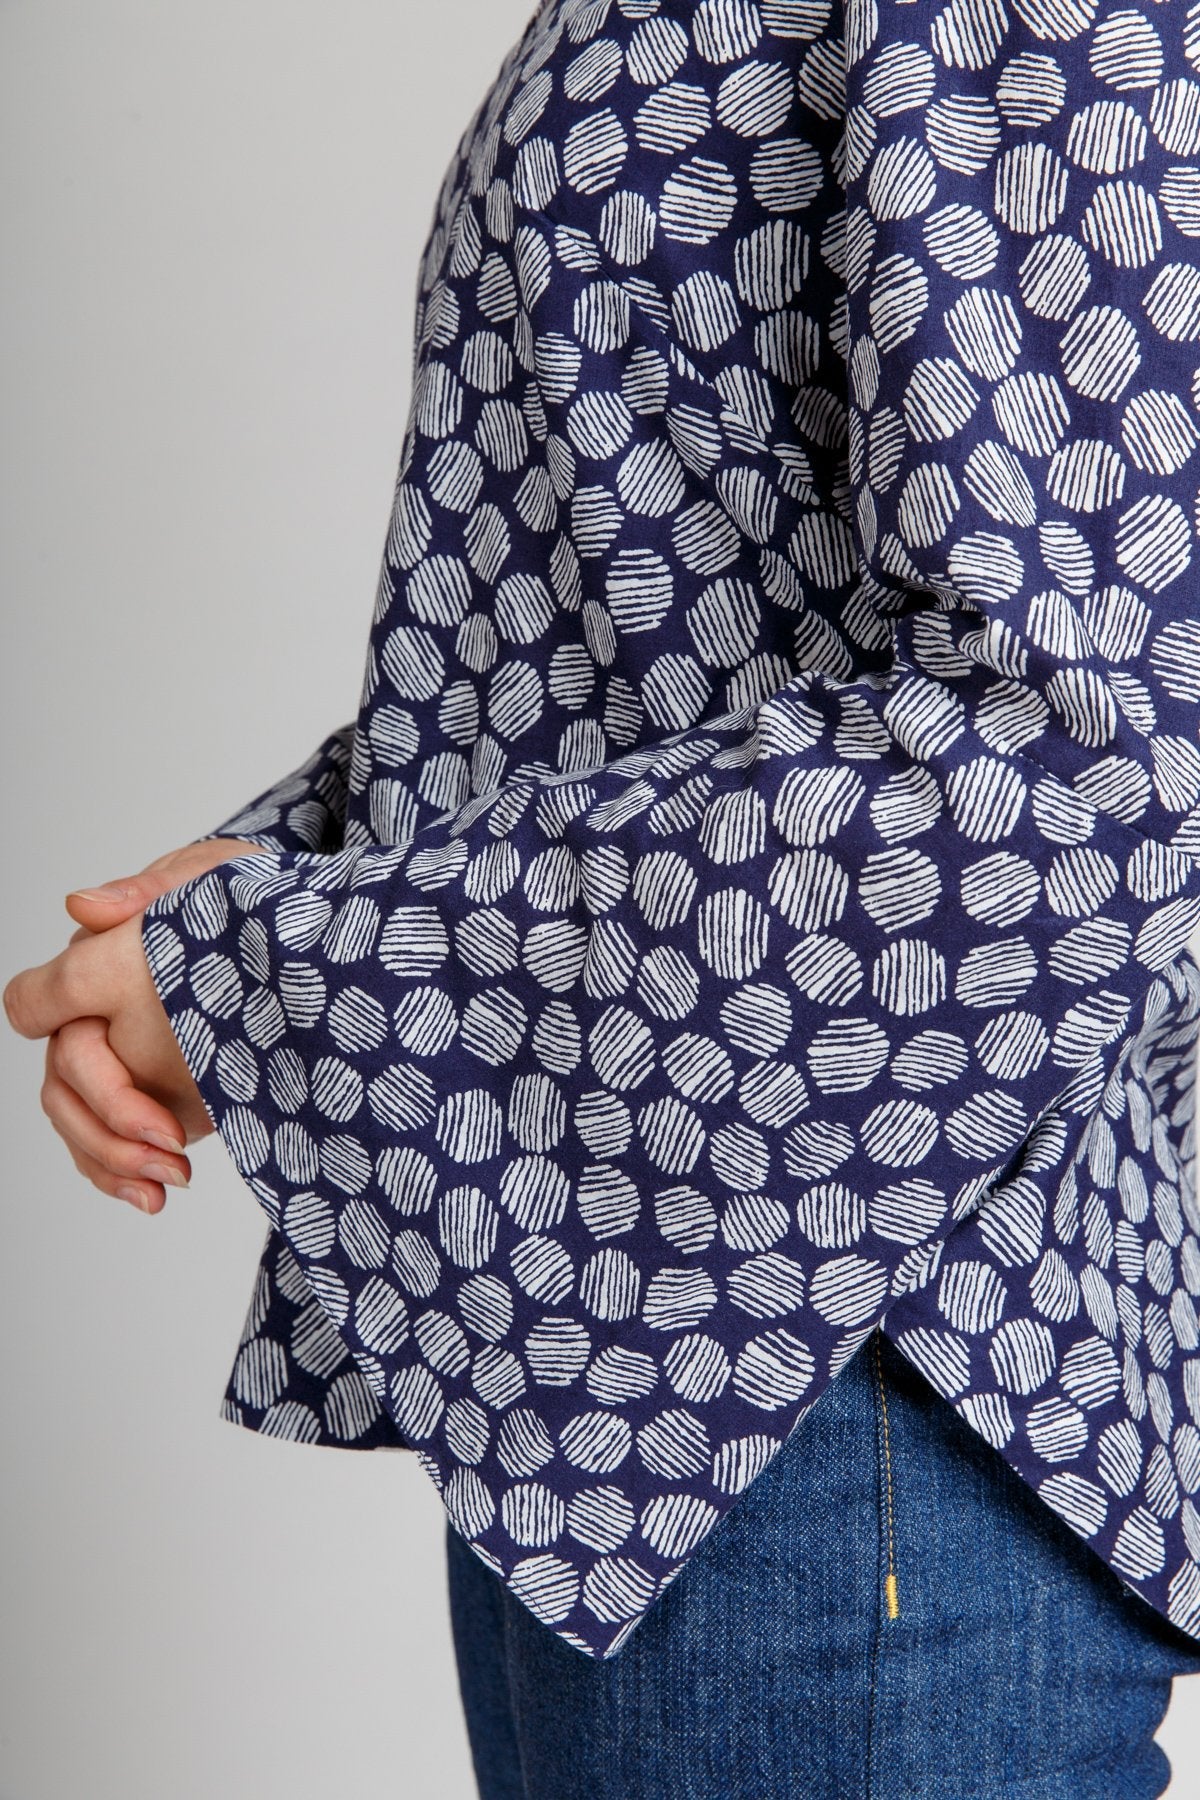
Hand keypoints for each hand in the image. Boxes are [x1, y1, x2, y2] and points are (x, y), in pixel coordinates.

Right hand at [3, 837, 263, 1213]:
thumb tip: (79, 908)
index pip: (41, 998)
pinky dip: (126, 1177)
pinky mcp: (158, 1100)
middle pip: (63, 1082)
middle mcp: (101, 1020)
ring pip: (81, 1126)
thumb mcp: (216, 878)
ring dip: (114, 1161)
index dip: (52, 1018)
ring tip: (168, 1184)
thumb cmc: (252, 895)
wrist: (309, 937)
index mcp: (100, 964)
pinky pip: (116, 1149)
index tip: (109, 1046)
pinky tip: (155, 1198)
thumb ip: (152, 889)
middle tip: (170, 1144)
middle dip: (108, 1120)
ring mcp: (126, 1066)